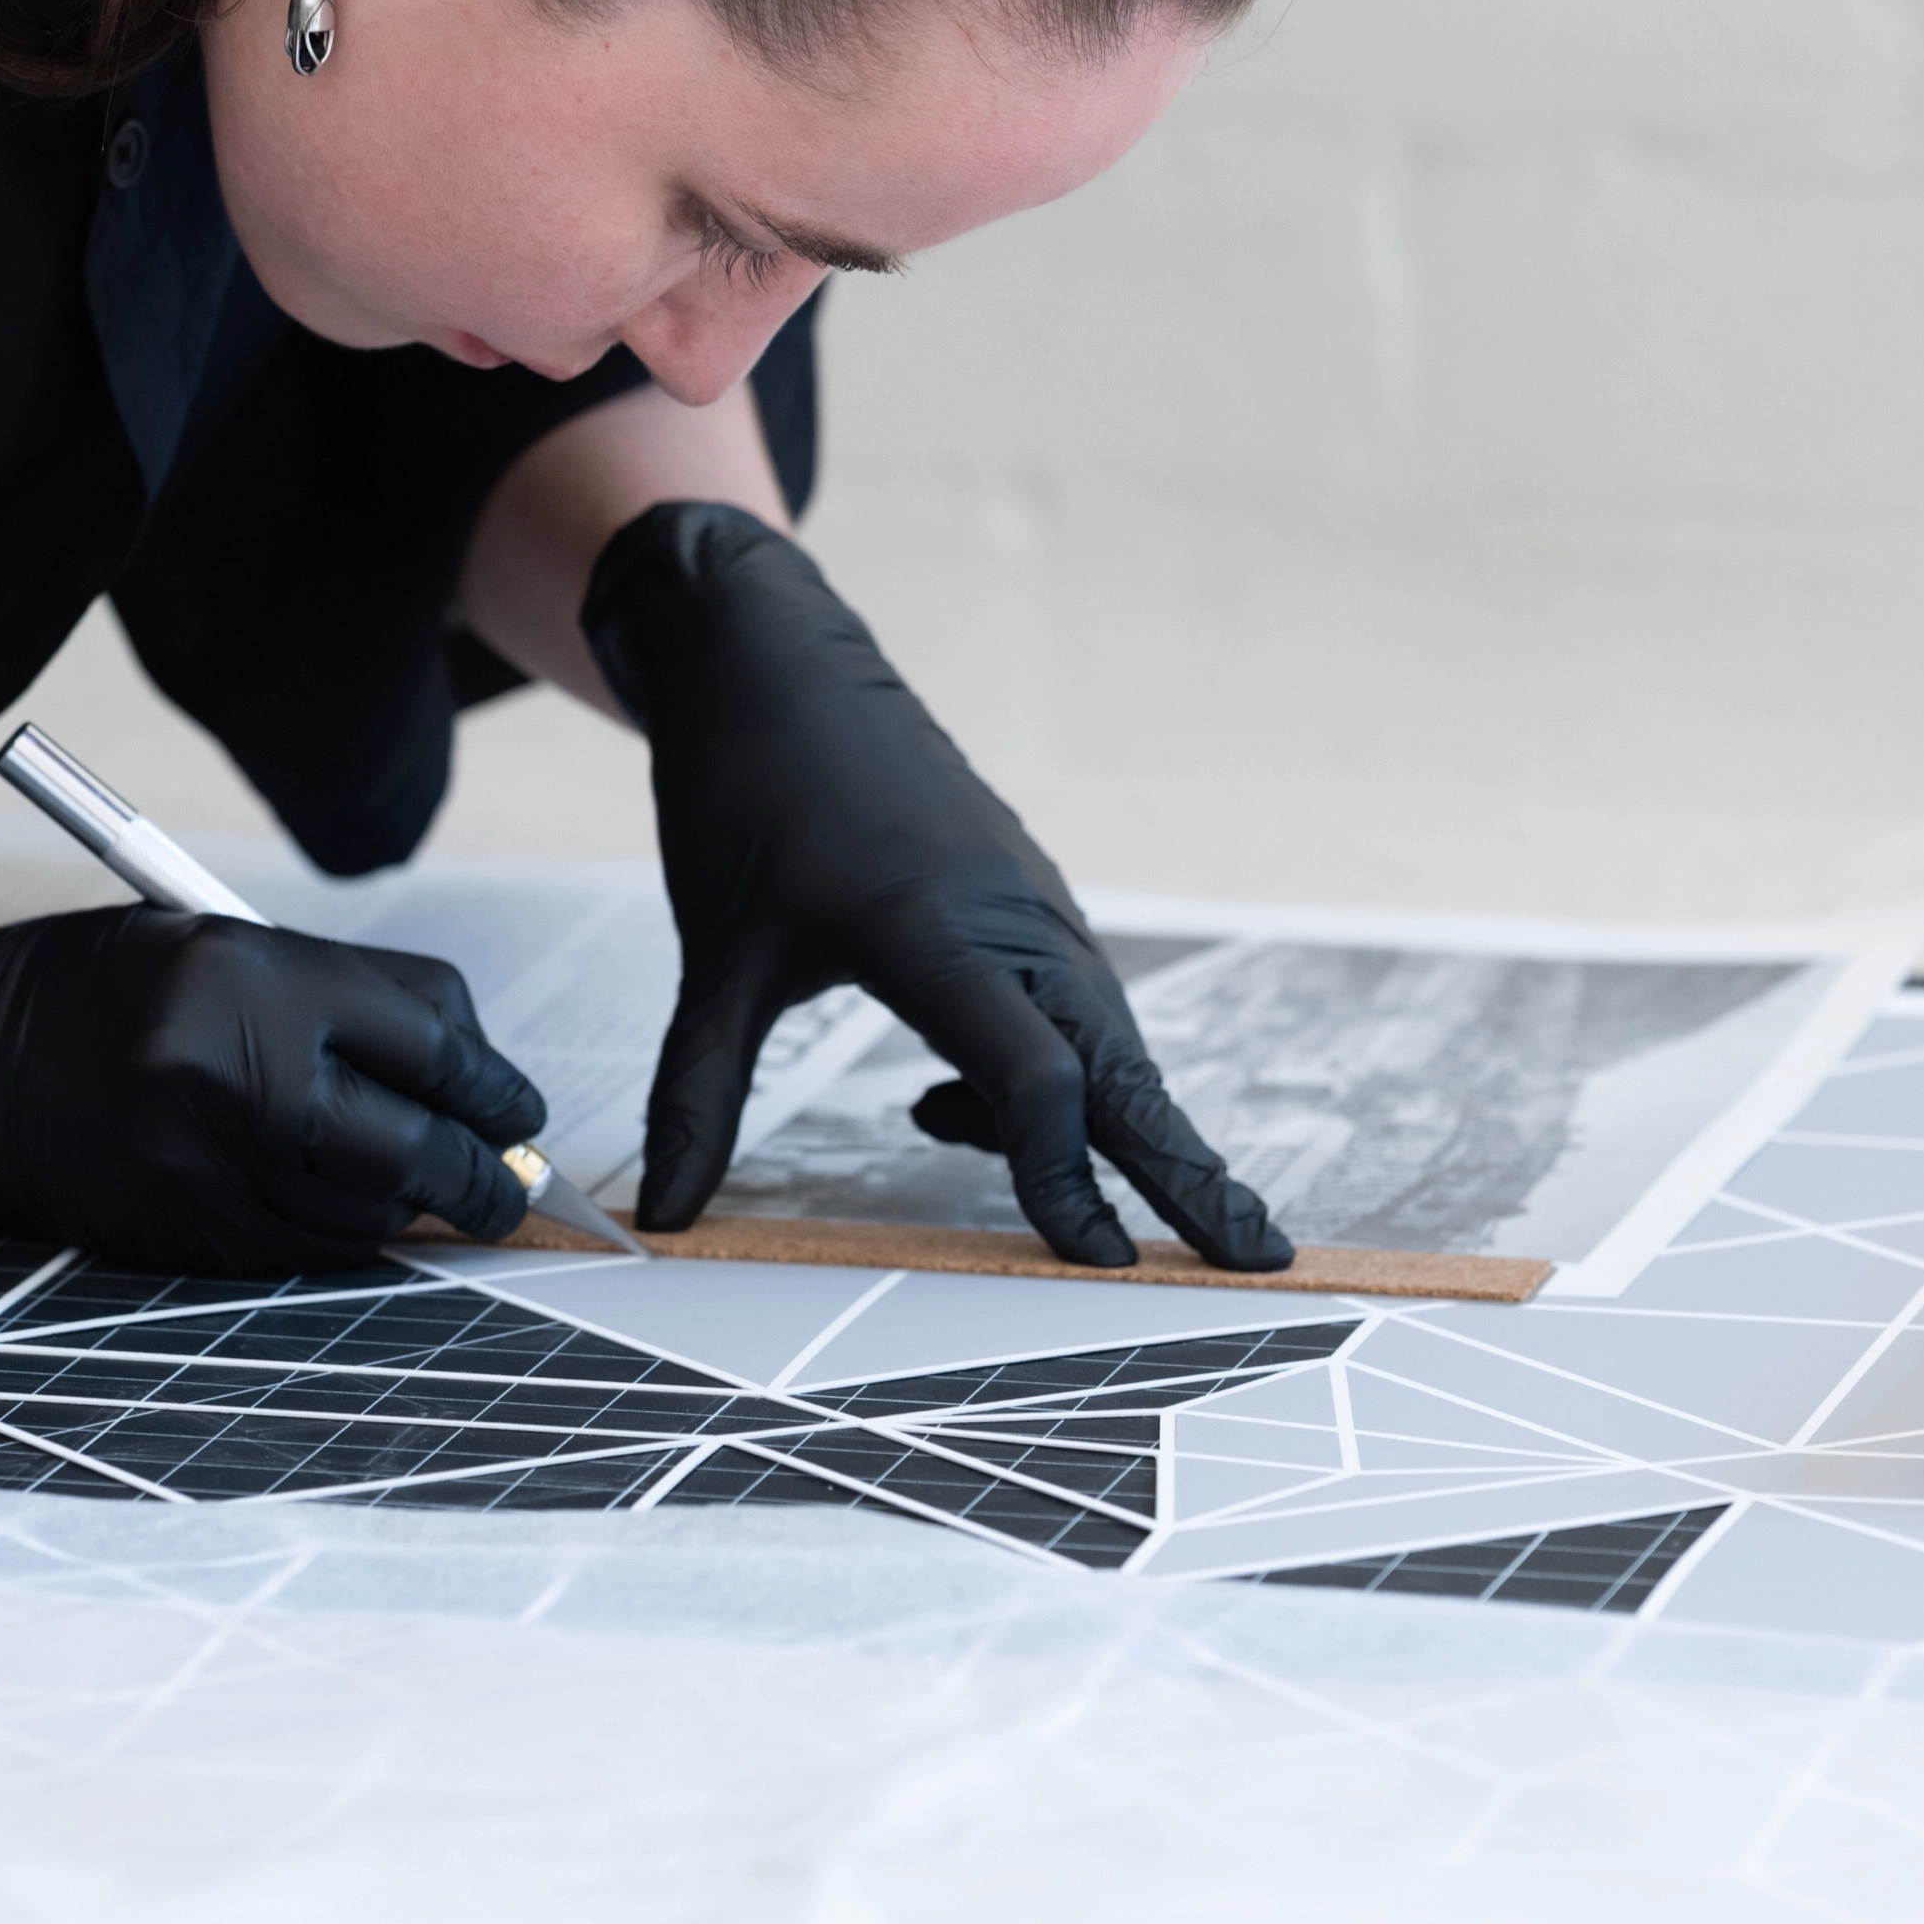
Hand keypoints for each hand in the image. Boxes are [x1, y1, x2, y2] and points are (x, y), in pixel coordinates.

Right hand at [0, 902, 547, 1273]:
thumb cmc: (94, 986)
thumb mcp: (221, 942)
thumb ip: (343, 1001)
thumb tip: (472, 1079)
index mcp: (248, 977)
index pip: (429, 1039)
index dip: (493, 1083)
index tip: (518, 1107)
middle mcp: (232, 1076)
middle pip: (415, 1146)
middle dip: (482, 1173)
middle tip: (512, 1183)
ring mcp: (203, 1167)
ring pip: (365, 1210)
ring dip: (409, 1206)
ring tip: (429, 1189)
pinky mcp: (178, 1233)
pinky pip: (301, 1250)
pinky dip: (339, 1233)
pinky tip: (342, 1208)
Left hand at [581, 502, 1288, 1270]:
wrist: (773, 664)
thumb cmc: (747, 793)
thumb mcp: (713, 955)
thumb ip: (698, 1089)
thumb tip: (663, 1211)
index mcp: (936, 932)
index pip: (1031, 1078)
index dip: (1064, 1176)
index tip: (1097, 1259)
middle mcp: (1009, 923)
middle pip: (1117, 1071)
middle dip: (1185, 1171)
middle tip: (1259, 1256)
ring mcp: (1028, 910)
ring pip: (1098, 1046)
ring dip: (1121, 1134)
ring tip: (1118, 1227)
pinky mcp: (1021, 904)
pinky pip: (1065, 1012)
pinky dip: (1050, 1080)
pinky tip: (948, 1110)